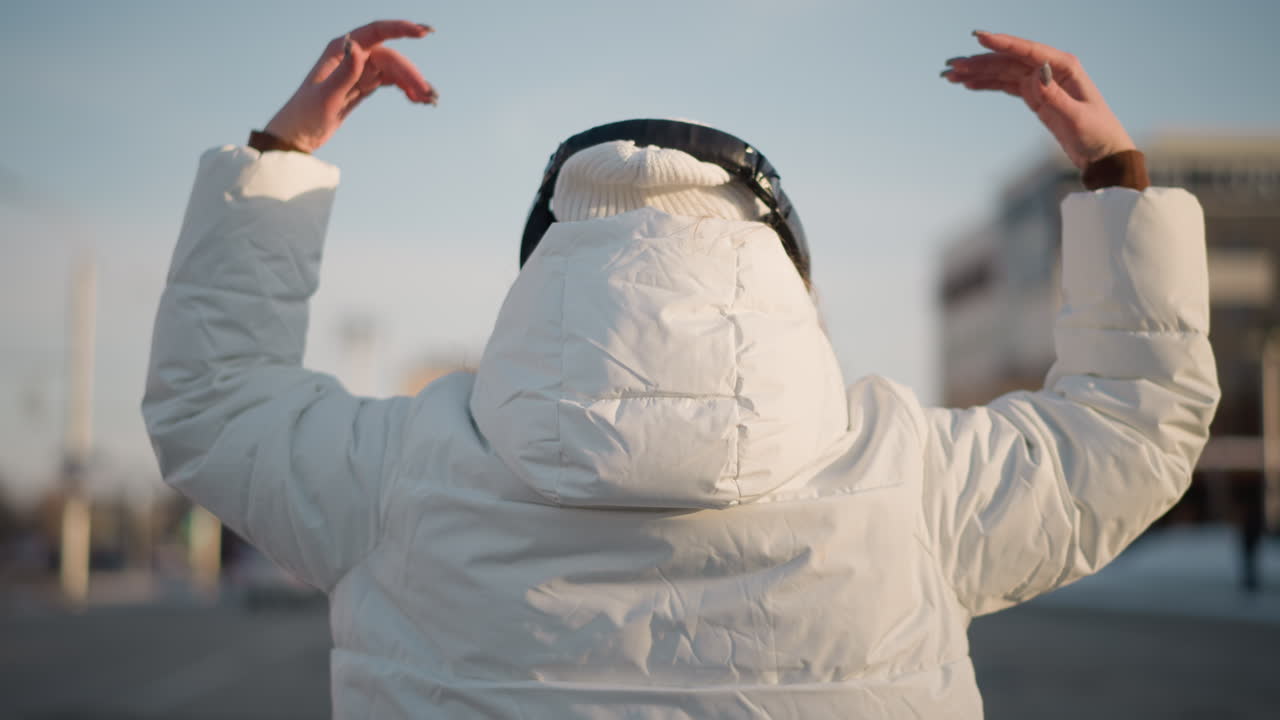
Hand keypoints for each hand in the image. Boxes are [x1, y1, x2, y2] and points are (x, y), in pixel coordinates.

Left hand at [263, 20, 436, 152]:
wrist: (297, 136)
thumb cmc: (305, 115)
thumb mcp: (326, 95)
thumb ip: (344, 72)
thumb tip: (356, 44)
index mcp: (340, 50)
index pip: (376, 33)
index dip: (401, 29)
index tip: (424, 33)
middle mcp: (351, 56)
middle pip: (390, 58)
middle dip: (411, 74)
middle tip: (428, 96)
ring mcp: (358, 71)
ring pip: (393, 70)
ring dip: (412, 83)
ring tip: (428, 101)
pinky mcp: (362, 86)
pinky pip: (389, 82)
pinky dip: (404, 89)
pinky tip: (416, 100)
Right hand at [942, 32, 1135, 169]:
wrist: (1103, 153)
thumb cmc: (1096, 133)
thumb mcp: (1076, 117)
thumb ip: (1056, 96)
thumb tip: (1036, 74)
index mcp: (1064, 67)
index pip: (1027, 51)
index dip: (1002, 43)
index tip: (979, 37)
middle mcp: (1051, 70)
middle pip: (1009, 61)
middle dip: (980, 61)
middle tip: (952, 66)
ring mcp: (1041, 83)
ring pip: (1004, 72)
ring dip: (978, 73)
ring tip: (952, 76)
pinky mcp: (1035, 97)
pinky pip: (1006, 86)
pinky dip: (988, 84)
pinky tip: (969, 84)